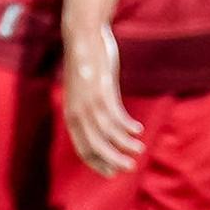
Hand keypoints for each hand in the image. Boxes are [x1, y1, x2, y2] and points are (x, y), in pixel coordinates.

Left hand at [62, 21, 142, 174]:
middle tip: (129, 168)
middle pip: (95, 146)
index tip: (113, 171)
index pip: (82, 148)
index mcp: (71, 115)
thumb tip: (100, 124)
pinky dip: (127, 126)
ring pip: (107, 133)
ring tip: (139, 149)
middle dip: (113, 160)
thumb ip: (89, 108)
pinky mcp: (101, 91)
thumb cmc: (86, 65)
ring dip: (124, 144)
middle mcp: (77, 112)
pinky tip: (138, 129)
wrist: (83, 38)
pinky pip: (116, 116)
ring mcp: (89, 102)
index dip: (98, 163)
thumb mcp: (84, 91)